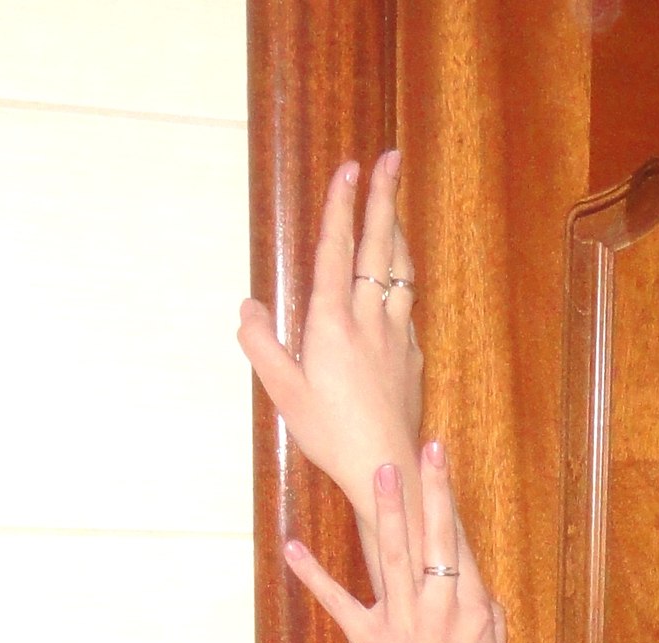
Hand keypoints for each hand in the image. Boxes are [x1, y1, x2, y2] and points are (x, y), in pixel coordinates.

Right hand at [238, 153, 423, 593]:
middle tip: (391, 160)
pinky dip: (402, 278)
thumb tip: (247, 307)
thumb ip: (262, 345)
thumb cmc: (332, 436)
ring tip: (396, 206)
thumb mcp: (284, 393)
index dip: (342, 207)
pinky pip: (407, 305)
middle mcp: (369, 320)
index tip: (350, 169)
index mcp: (332, 322)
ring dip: (397, 233)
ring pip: (400, 271)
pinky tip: (399, 279)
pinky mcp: (411, 357)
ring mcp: (396, 336)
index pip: (337, 250)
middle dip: (384, 199)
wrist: (387, 466)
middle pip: (379, 247)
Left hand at [283, 442, 507, 642]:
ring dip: (386, 512)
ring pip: (394, 557)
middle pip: (435, 540)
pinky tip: (292, 547)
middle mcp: (438, 609)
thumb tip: (487, 594)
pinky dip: (313, 575)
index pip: (460, 547)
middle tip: (426, 448)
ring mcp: (402, 622)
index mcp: (469, 612)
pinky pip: (338, 601)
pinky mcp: (368, 637)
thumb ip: (493, 625)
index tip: (441, 464)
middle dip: (431, 491)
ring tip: (380, 471)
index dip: (449, 504)